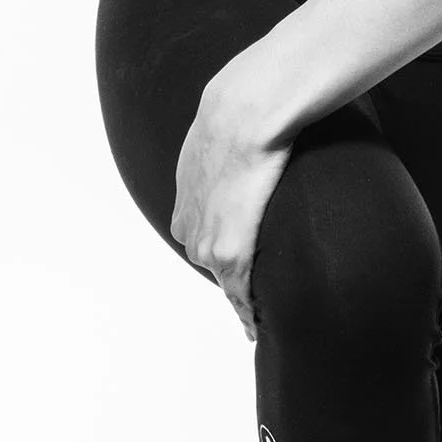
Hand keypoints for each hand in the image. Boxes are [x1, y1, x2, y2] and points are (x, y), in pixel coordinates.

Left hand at [170, 73, 292, 340]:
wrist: (244, 114)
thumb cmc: (240, 115)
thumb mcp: (218, 136)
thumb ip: (223, 153)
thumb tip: (244, 139)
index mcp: (186, 202)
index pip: (203, 240)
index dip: (221, 257)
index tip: (231, 276)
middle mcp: (189, 227)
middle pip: (211, 265)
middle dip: (231, 282)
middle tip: (251, 305)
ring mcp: (207, 242)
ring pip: (225, 282)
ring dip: (240, 300)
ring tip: (255, 321)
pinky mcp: (229, 253)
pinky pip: (238, 292)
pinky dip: (246, 312)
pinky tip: (254, 328)